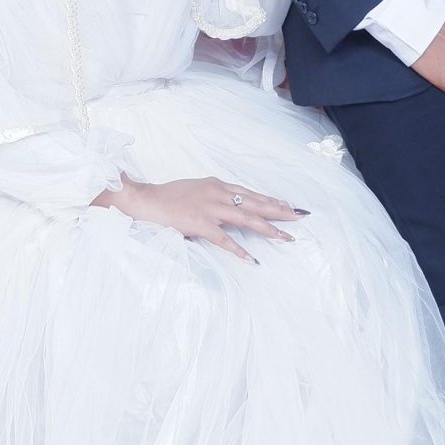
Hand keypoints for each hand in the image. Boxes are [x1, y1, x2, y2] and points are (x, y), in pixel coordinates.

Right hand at [94, 175, 301, 259]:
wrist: (145, 199)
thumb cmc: (168, 196)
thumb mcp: (196, 190)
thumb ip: (214, 196)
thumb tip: (230, 205)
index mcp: (217, 185)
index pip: (251, 192)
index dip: (271, 200)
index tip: (289, 205)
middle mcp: (217, 193)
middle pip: (255, 203)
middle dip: (279, 211)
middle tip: (299, 217)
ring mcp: (209, 208)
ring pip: (246, 218)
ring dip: (268, 229)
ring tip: (285, 238)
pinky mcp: (199, 223)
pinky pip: (224, 239)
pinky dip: (239, 250)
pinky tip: (252, 259)